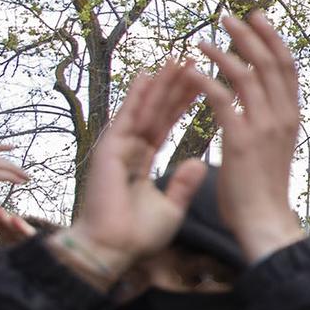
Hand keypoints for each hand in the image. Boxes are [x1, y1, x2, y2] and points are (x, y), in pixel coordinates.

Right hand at [55, 60, 210, 285]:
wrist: (113, 249)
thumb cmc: (136, 234)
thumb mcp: (171, 207)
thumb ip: (184, 183)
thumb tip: (199, 162)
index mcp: (142, 160)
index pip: (165, 123)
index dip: (182, 103)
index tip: (200, 82)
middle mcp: (129, 149)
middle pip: (156, 110)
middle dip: (174, 86)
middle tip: (193, 60)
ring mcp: (118, 147)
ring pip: (143, 109)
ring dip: (160, 84)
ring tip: (178, 59)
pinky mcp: (110, 150)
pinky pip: (126, 118)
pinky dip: (137, 96)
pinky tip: (148, 75)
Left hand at [195, 10, 305, 263]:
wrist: (263, 220)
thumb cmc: (262, 187)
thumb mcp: (273, 146)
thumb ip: (268, 120)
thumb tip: (257, 101)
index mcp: (292, 116)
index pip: (287, 67)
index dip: (273, 38)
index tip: (257, 17)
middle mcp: (283, 116)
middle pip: (270, 62)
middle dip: (249, 34)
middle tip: (227, 16)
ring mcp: (264, 127)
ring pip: (246, 75)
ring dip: (223, 52)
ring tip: (201, 40)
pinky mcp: (241, 139)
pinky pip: (223, 100)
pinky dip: (206, 81)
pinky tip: (191, 71)